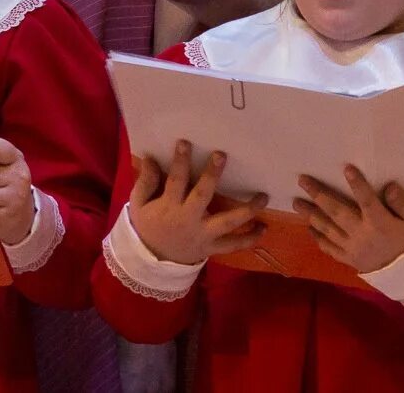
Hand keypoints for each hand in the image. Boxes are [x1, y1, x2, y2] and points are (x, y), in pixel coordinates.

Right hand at [127, 140, 265, 265]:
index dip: (180, 162)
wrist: (153, 260)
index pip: (175, 180)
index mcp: (169, 207)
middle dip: (212, 175)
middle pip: (203, 195)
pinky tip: (264, 227)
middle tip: (221, 155)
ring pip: (228, 222)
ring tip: (263, 197)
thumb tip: (151, 159)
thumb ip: (145, 182)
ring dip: (247, 210)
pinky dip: (250, 238)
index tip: (185, 143)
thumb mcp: (139, 204)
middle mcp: (189, 219)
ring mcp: (203, 235)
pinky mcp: (212, 248)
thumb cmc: (147, 226)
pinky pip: (234, 244)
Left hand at [295, 165, 403, 274]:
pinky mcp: (351, 261)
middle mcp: (363, 236)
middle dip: (318, 195)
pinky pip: (330, 249)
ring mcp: (354, 249)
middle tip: (302, 180)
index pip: (367, 200)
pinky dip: (318, 238)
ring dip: (311, 215)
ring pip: (328, 229)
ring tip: (296, 202)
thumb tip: (389, 187)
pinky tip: (309, 228)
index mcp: (381, 224)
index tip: (346, 168)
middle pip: (337, 212)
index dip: (357, 184)